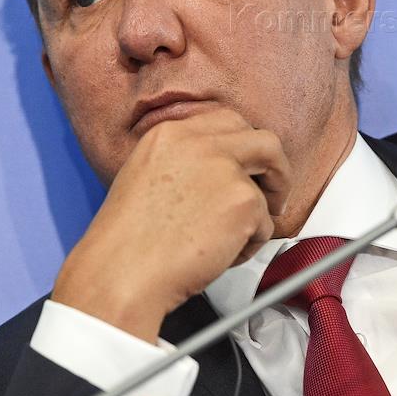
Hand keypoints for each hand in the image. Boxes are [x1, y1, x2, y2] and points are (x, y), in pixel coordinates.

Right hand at [50, 108, 291, 342]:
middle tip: (272, 195)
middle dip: (276, 168)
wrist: (120, 274)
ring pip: (271, 185)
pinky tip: (220, 257)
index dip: (246, 146)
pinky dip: (250, 246)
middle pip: (264, 140)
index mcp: (171, 133)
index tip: (250, 167)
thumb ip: (186, 163)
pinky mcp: (243, 201)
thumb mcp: (145, 178)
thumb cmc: (127, 244)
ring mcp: (224, 169)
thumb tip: (224, 170)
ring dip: (262, 213)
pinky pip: (266, 225)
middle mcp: (199, 143)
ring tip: (237, 238)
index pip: (228, 121)